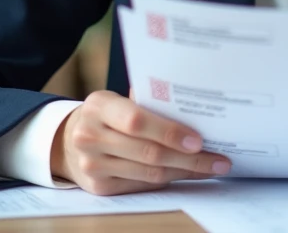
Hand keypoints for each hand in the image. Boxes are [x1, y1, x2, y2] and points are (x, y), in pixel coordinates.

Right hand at [51, 90, 231, 194]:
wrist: (68, 141)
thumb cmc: (106, 115)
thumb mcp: (117, 100)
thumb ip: (146, 102)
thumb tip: (194, 107)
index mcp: (98, 106)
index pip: (137, 121)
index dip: (170, 132)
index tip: (200, 140)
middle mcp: (90, 136)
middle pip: (148, 153)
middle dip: (189, 158)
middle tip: (218, 159)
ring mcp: (93, 165)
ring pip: (149, 173)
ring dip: (186, 171)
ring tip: (212, 167)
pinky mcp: (99, 187)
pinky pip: (143, 185)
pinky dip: (170, 179)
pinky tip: (189, 173)